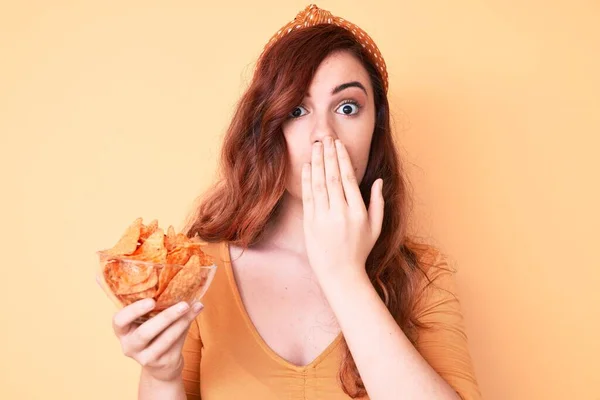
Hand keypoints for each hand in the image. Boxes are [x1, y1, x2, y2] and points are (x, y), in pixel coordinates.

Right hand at [112, 298, 203, 381]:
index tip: (151, 301)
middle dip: (165, 317)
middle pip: (144, 333)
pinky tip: (195, 312)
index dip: (133, 311)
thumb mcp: (147, 321)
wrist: (160, 365)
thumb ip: (156, 306)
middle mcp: (129, 346)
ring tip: (194, 306)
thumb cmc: (154, 334)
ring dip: (181, 321)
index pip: (119, 321)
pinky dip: (186, 326)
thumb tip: (179, 283)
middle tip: (183, 304)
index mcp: (123, 331)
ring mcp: (145, 357)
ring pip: (165, 339)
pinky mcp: (162, 362)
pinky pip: (175, 343)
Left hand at [302, 136, 383, 281]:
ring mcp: (323, 219)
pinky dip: (307, 180)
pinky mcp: (310, 224)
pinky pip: (308, 197)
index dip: (343, 159)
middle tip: (325, 138)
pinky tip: (308, 166)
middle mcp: (340, 213)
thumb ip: (378, 203)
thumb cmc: (359, 250)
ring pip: (319, 184)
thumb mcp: (375, 228)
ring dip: (317, 163)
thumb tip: (378, 180)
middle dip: (328, 155)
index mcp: (358, 212)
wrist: (340, 274)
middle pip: (333, 177)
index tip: (338, 145)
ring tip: (316, 147)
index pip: (349, 179)